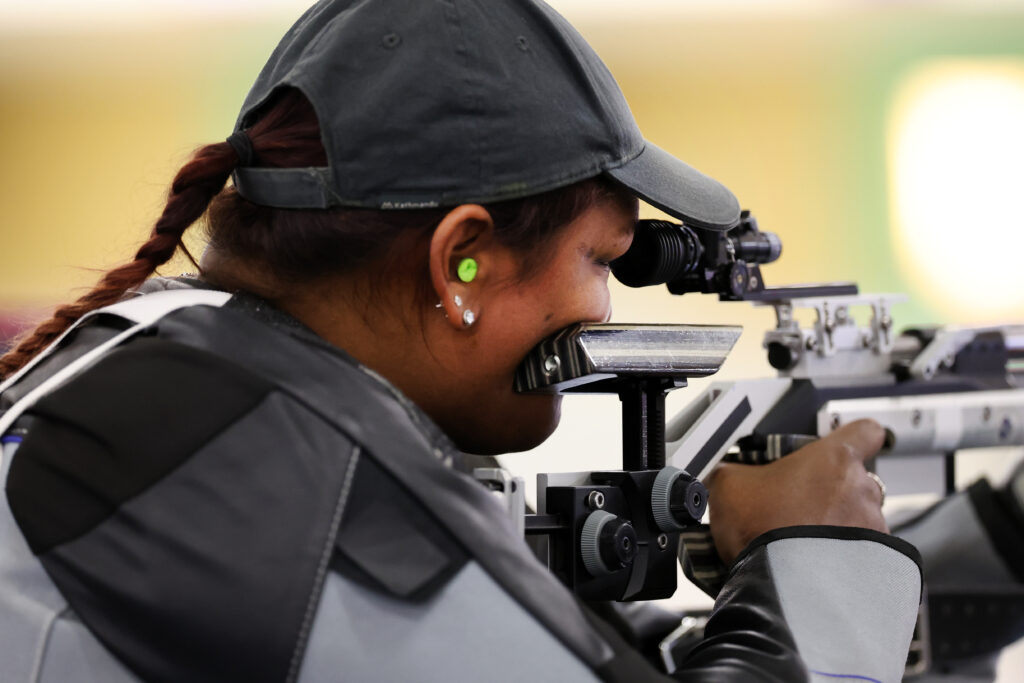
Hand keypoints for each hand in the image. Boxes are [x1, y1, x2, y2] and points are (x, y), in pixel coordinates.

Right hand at [706, 419, 888, 565]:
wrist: (785, 586)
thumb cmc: (765, 529)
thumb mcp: (729, 486)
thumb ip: (735, 471)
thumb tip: (725, 475)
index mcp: (834, 458)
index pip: (866, 431)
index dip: (853, 435)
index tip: (838, 445)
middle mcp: (862, 489)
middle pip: (855, 479)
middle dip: (828, 490)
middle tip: (796, 504)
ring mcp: (872, 527)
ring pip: (858, 517)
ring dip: (835, 525)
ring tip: (800, 541)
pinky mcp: (874, 563)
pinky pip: (861, 553)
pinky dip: (839, 556)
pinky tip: (812, 564)